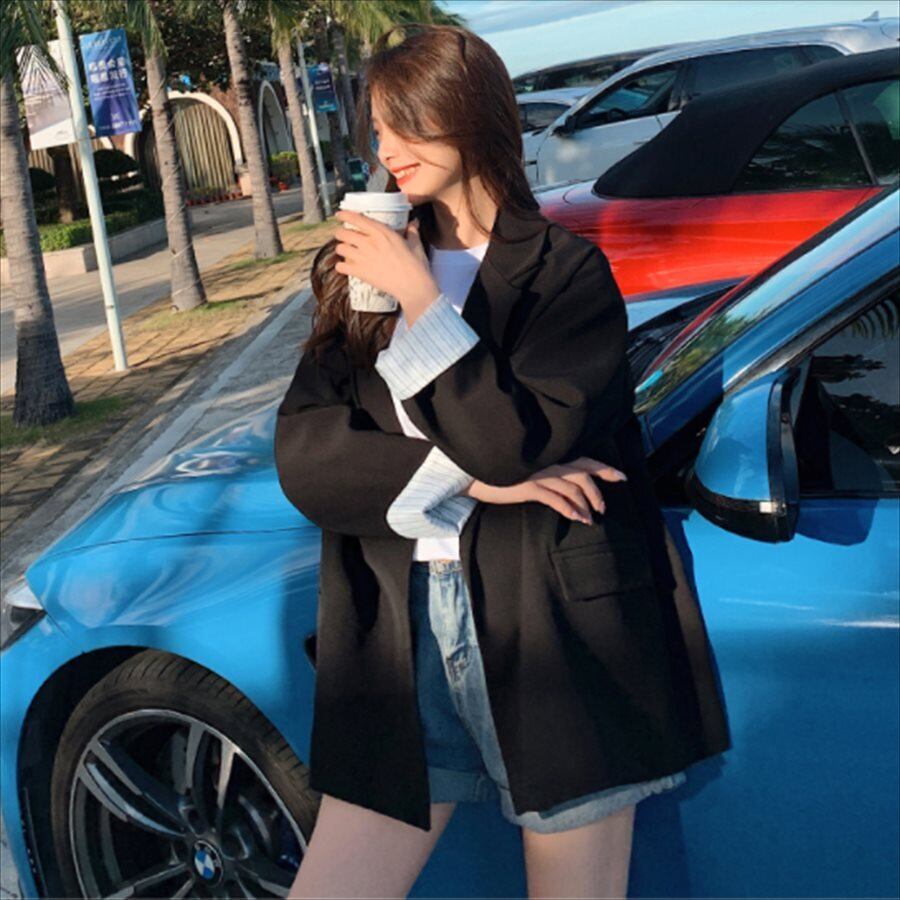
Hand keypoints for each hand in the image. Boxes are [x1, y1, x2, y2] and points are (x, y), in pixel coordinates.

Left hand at [333, 209, 439, 319]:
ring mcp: (363, 258)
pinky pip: (341, 267)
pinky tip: (345, 267)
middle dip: (340, 234)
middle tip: (343, 237)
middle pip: (343, 233)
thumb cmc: (416, 265)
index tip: (339, 215)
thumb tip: (414, 223)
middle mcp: (369, 242)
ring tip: (345, 252)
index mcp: (382, 232)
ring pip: (340, 249)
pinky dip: (341, 267)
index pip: (357, 219)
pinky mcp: (360, 272)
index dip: (345, 215)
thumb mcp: (415, 244)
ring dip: (341, 250)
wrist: (413, 286)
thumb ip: (412, 231)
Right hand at [461, 457, 626, 524]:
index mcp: (549, 454)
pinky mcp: (529, 487)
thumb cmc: (498, 470)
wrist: (472, 472)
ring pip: (573, 488)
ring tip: (592, 517)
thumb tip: (562, 482)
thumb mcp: (525, 466)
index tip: (621, 477)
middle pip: (583, 473)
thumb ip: (544, 469)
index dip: (603, 468)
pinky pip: (557, 500)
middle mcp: (548, 461)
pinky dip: (571, 510)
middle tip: (605, 506)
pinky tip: (579, 518)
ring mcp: (539, 474)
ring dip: (587, 504)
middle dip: (599, 489)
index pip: (582, 459)